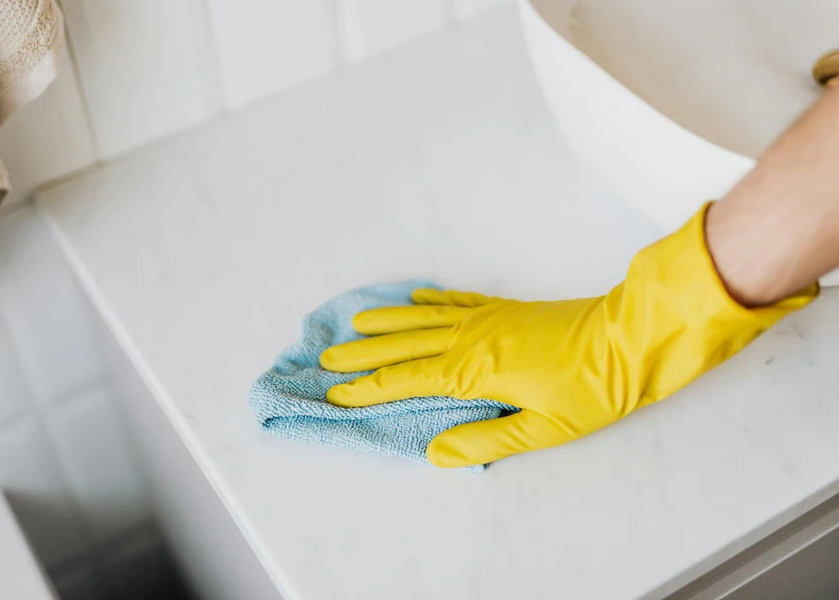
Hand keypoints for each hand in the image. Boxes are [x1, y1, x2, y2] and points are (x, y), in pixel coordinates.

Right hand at [320, 205, 816, 467]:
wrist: (630, 337)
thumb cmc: (594, 387)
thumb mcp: (545, 429)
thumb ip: (487, 440)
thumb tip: (435, 452)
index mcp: (477, 371)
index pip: (409, 381)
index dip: (370, 388)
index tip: (337, 392)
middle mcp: (472, 340)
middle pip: (405, 347)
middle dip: (363, 354)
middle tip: (326, 357)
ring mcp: (487, 319)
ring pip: (423, 320)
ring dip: (386, 324)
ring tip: (355, 324)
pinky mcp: (504, 309)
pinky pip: (456, 302)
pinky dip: (430, 301)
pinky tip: (414, 299)